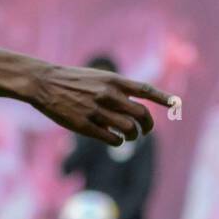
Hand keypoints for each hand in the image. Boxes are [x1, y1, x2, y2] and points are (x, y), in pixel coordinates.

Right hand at [28, 63, 174, 146]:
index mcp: (112, 80)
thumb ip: (116, 89)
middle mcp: (107, 94)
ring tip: (128, 136)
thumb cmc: (70, 80)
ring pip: (129, 129)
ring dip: (133, 136)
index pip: (145, 90)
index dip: (163, 98)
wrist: (42, 82)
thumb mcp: (96, 77)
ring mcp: (96, 110)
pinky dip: (118, 142)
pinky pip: (112, 139)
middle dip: (148, 126)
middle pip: (142, 114)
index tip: (176, 105)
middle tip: (145, 130)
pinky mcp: (85, 125)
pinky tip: (114, 139)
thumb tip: (136, 109)